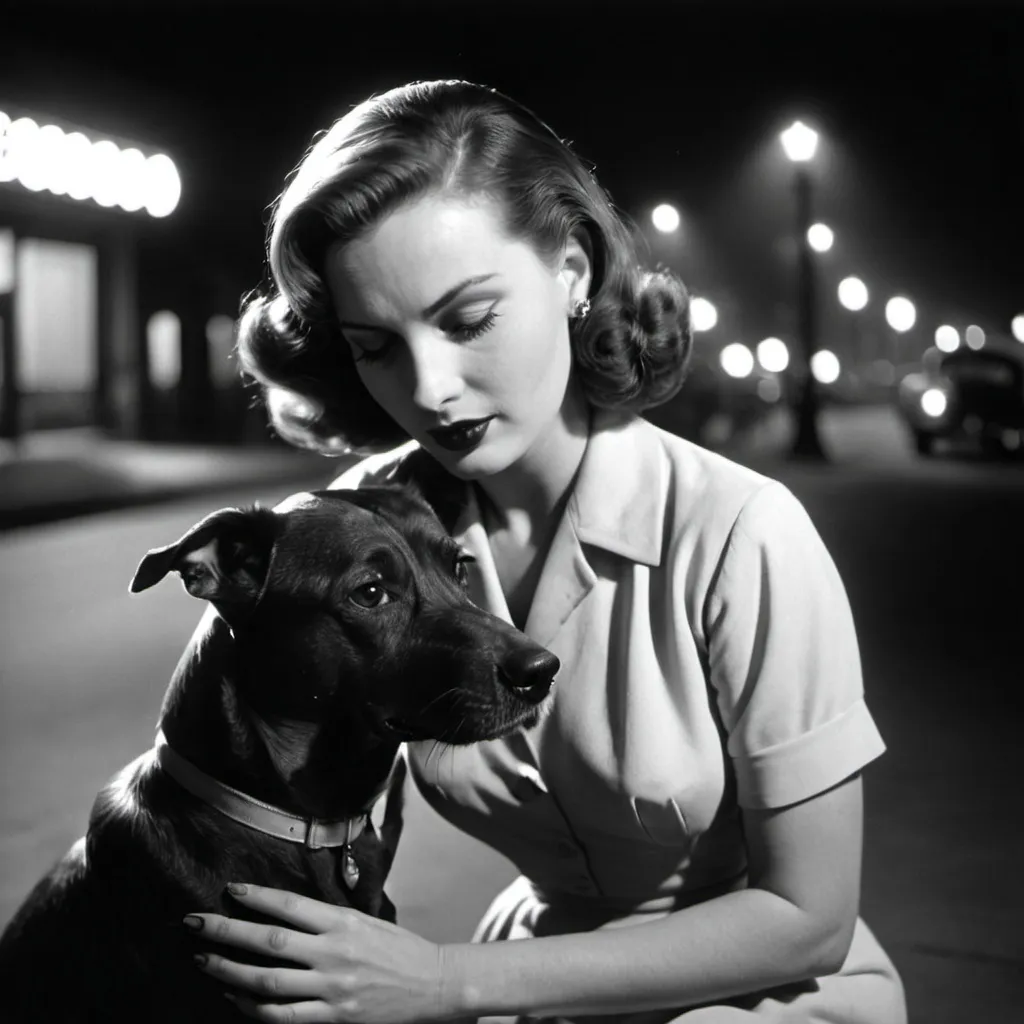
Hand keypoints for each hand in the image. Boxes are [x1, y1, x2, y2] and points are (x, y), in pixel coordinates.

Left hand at [185, 883, 449, 1022]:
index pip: (289, 904)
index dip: (256, 896)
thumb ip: (327, 920)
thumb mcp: (365, 921)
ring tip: (203, 962)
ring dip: (230, 971)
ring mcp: (331, 989)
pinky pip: (283, 1016)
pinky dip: (254, 1007)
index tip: (229, 890)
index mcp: (343, 922)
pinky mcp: (334, 1018)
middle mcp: (333, 953)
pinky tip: (235, 996)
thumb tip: (284, 913)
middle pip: (269, 941)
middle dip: (226, 931)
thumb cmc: (399, 949)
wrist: (433, 985)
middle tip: (194, 923)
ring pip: (268, 981)